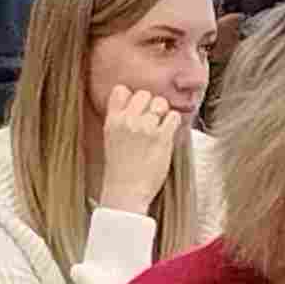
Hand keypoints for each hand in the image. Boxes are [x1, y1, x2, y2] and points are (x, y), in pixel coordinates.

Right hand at [97, 85, 183, 218]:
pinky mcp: (162, 137)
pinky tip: (168, 134)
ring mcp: (145, 128)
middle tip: (151, 120)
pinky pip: (174, 116)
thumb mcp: (111, 140)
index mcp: (112, 121)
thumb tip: (137, 108)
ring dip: (163, 113)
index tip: (136, 110)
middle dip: (150, 104)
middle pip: (144, 94)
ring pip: (160, 102)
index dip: (132, 97)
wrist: (125, 193)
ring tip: (160, 128)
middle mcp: (128, 121)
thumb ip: (120, 121)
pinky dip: (174, 123)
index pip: (121, 90)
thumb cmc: (120, 170)